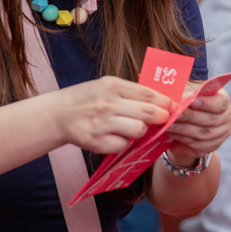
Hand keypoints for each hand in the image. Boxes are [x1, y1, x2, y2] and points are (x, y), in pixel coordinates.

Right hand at [56, 77, 171, 154]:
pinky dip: (124, 143)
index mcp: (112, 85)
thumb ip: (131, 92)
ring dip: (141, 131)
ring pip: (138, 131)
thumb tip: (162, 100)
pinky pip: (123, 145)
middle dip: (161, 118)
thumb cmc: (87, 99)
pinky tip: (115, 136)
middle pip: (148, 113)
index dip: (165, 101)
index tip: (173, 106)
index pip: (148, 94)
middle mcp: (107, 103)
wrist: (57, 115)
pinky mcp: (95, 142)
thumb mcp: (106, 86)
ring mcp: (101, 123)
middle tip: (163, 119)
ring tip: (133, 127)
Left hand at [166, 86, 230, 161]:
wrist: (187, 122)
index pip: (221, 103)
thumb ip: (186, 95)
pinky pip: (198, 144)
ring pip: (203, 134)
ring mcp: (221, 133)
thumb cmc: (188, 103)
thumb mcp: (188, 93)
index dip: (207, 103)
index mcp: (223, 100)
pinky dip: (183, 138)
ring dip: (184, 129)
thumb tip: (178, 101)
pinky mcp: (212, 146)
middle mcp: (226, 117)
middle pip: (211, 119)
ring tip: (169, 125)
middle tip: (175, 115)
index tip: (192, 102)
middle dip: (191, 117)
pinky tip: (172, 133)